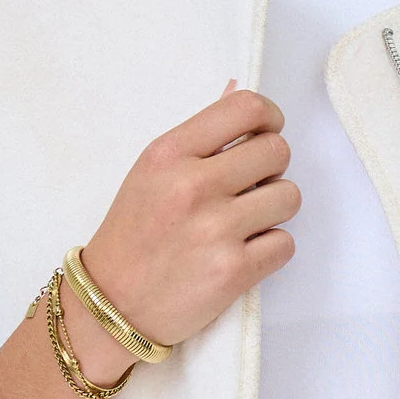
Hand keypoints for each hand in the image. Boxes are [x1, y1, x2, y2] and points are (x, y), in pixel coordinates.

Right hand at [0, 82, 297, 398]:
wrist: (110, 306)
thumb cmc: (132, 236)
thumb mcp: (151, 173)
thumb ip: (199, 139)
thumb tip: (236, 92)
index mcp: (169, 153)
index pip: (246, 108)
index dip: (269, 118)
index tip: (265, 134)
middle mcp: (193, 186)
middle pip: (277, 151)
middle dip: (271, 169)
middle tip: (250, 188)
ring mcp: (215, 230)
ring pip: (289, 197)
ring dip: (273, 210)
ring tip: (244, 224)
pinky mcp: (233, 272)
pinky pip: (285, 244)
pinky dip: (270, 249)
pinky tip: (241, 253)